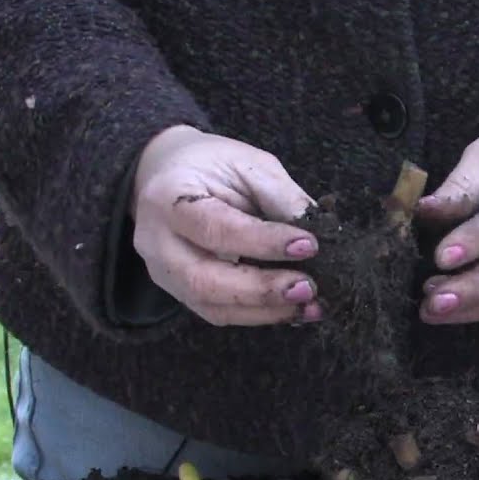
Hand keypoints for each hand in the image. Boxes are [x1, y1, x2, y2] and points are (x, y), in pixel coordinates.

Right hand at [131, 125, 322, 325]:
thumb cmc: (209, 165)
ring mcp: (166, 275)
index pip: (216, 228)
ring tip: (311, 305)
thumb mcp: (248, 163)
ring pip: (214, 307)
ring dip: (267, 311)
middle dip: (262, 290)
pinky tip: (295, 309)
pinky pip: (222, 313)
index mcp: (168, 199)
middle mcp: (158, 244)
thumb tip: (321, 234)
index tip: (309, 245)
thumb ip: (281, 196)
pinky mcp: (182, 294)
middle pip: (205, 280)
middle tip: (309, 287)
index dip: (264, 242)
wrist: (166, 175)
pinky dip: (262, 315)